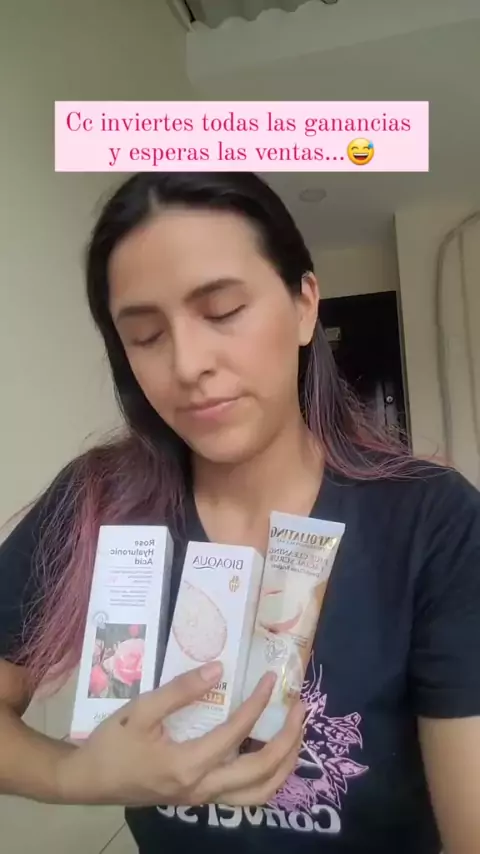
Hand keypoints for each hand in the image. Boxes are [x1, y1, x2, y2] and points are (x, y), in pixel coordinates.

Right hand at [58, 662, 303, 807]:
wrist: (90, 781)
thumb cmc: (114, 743)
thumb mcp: (141, 710)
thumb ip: (180, 690)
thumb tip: (219, 669)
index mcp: (187, 765)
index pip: (236, 734)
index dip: (257, 704)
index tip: (270, 679)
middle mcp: (202, 788)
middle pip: (261, 770)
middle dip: (288, 738)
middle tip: (300, 708)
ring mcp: (204, 799)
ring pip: (260, 793)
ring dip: (285, 764)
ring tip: (296, 733)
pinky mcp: (201, 799)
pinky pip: (247, 796)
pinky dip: (268, 776)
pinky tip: (272, 753)